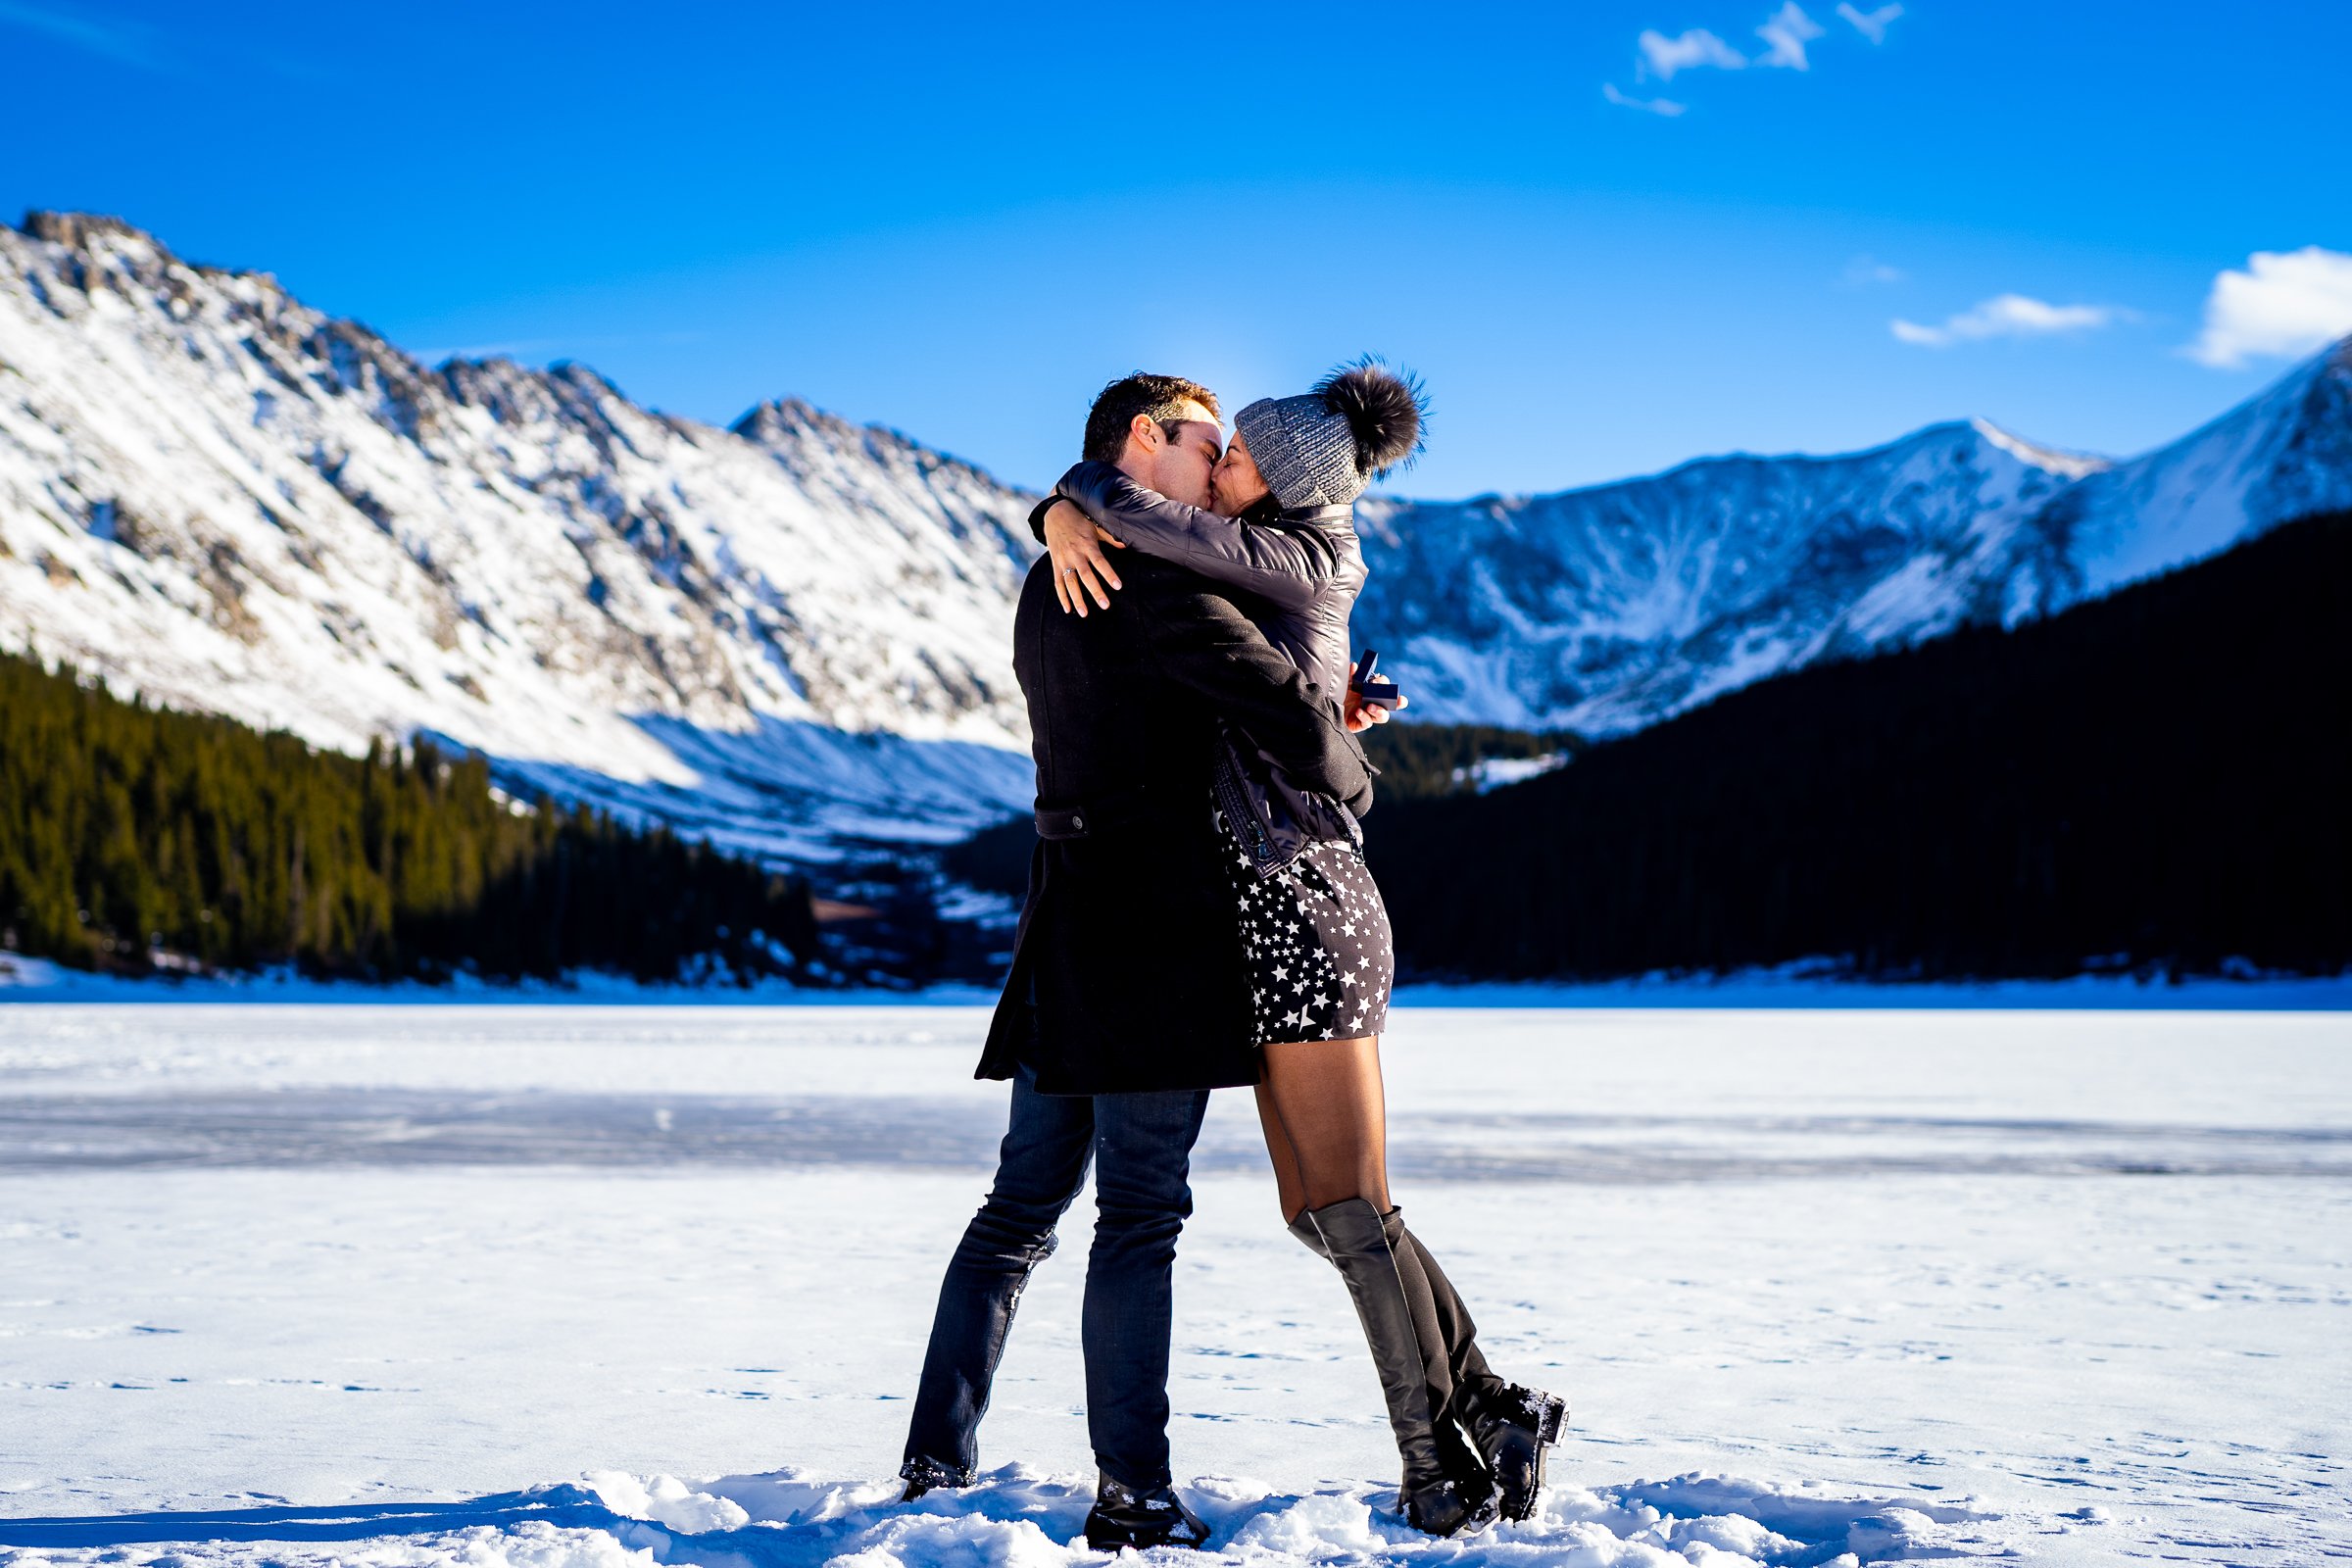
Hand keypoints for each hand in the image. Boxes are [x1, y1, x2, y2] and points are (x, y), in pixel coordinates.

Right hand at [1044, 499, 1125, 616]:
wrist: (1055, 514)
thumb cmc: (1080, 520)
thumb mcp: (1095, 525)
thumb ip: (1110, 537)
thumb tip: (1125, 546)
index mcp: (1087, 544)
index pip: (1099, 561)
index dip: (1108, 574)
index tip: (1118, 586)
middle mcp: (1074, 554)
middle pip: (1086, 575)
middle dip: (1095, 591)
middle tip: (1105, 605)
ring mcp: (1063, 560)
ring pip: (1070, 583)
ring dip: (1077, 599)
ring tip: (1085, 613)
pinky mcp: (1055, 565)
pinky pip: (1058, 583)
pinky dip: (1062, 597)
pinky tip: (1068, 610)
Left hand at [1343, 660, 1407, 731]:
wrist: (1328, 709)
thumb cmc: (1339, 695)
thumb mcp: (1344, 684)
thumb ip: (1350, 675)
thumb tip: (1355, 666)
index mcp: (1373, 692)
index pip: (1386, 688)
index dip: (1387, 685)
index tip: (1377, 682)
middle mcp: (1374, 703)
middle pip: (1391, 703)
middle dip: (1396, 701)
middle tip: (1387, 697)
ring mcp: (1369, 715)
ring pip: (1383, 716)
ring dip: (1380, 711)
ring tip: (1369, 706)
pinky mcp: (1361, 724)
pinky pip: (1367, 723)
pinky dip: (1364, 717)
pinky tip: (1358, 712)